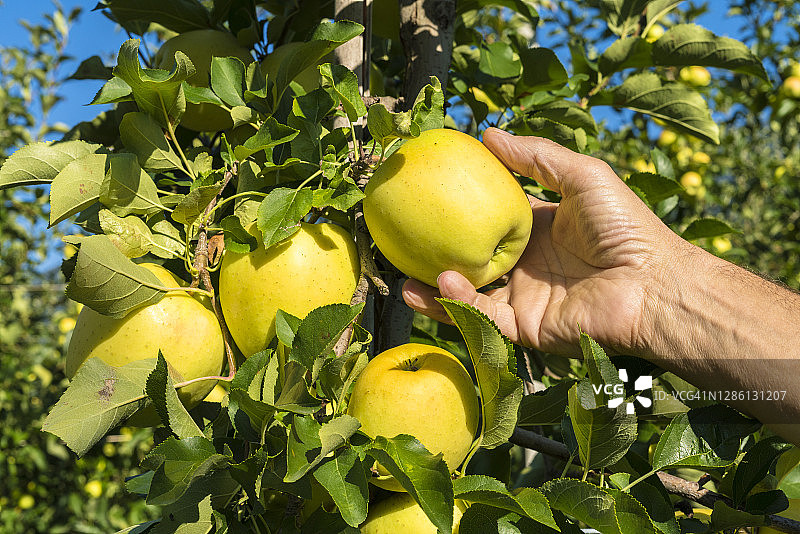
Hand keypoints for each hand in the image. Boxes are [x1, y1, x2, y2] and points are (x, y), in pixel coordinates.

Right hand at [402, 128, 683, 355]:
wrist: (655, 284)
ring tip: (403, 275)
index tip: (428, 194)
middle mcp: (525, 266)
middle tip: (402, 242)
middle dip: (437, 255)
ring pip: (468, 294)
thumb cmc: (625, 228)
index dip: (460, 210)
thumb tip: (488, 133)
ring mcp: (523, 298)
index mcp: (536, 231)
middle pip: (471, 260)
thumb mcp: (581, 176)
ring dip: (435, 287)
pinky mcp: (525, 328)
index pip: (488, 220)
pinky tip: (439, 283)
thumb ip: (536, 157)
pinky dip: (458, 303)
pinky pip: (483, 317)